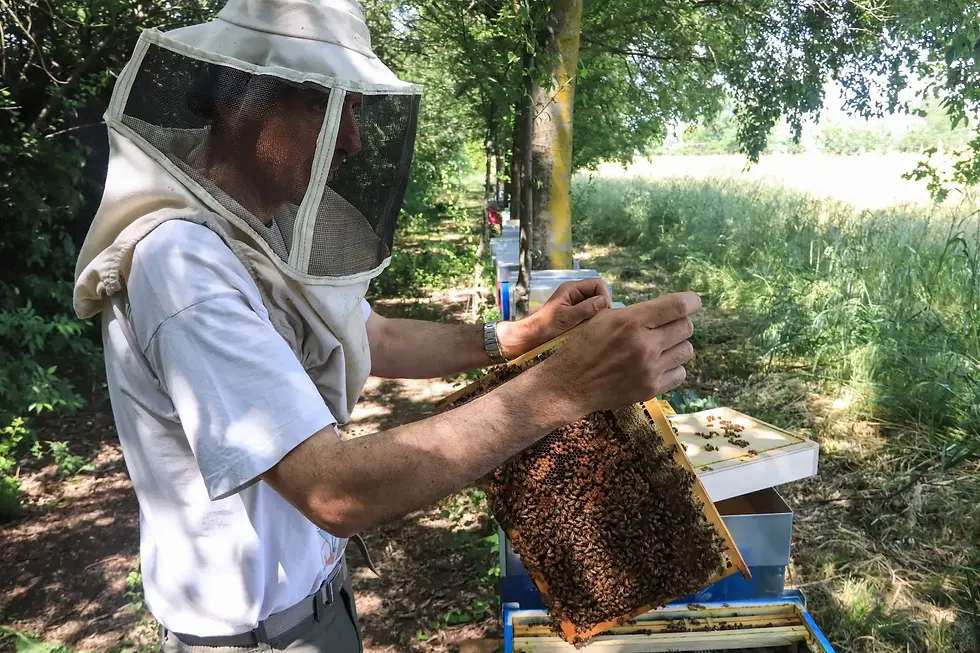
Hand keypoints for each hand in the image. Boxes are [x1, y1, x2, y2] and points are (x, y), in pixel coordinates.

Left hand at [496, 279, 611, 358]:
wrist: (529, 338)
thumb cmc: (544, 327)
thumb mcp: (566, 318)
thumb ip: (586, 308)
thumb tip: (604, 302)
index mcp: (571, 289)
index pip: (598, 284)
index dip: (604, 296)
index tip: (603, 313)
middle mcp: (574, 294)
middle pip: (598, 294)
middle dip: (602, 307)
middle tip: (599, 322)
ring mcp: (575, 304)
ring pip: (595, 305)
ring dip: (597, 315)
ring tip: (593, 327)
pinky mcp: (574, 315)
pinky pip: (590, 314)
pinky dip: (592, 321)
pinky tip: (589, 330)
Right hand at [533, 292, 700, 417]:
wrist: (569, 384)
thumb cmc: (583, 346)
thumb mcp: (603, 318)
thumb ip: (635, 313)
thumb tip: (664, 309)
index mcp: (632, 321)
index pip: (678, 306)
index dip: (691, 301)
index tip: (692, 302)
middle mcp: (645, 344)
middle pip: (686, 327)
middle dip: (679, 324)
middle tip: (665, 327)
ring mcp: (649, 369)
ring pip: (686, 350)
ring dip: (677, 346)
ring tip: (660, 347)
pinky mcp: (651, 389)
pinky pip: (680, 373)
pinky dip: (672, 368)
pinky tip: (657, 365)